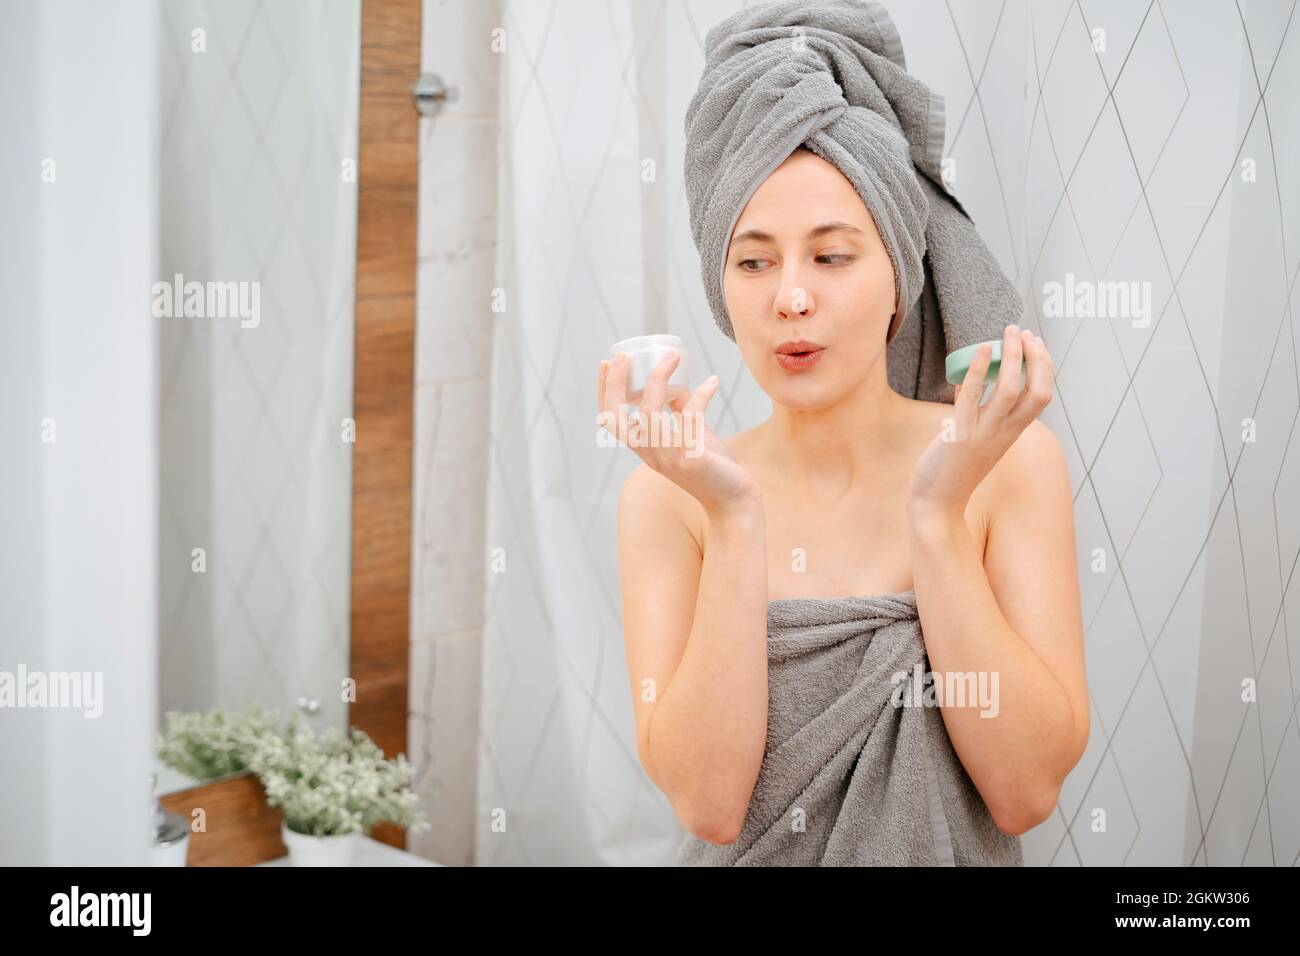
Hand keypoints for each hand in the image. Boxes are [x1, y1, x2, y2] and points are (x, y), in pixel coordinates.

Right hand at [598, 350, 760, 514]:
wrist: (733, 500)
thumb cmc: (712, 467)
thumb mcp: (690, 435)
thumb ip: (678, 412)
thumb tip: (677, 385)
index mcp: (644, 448)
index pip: (610, 419)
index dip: (604, 390)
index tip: (607, 363)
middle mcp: (650, 454)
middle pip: (617, 417)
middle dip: (614, 384)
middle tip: (623, 357)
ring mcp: (669, 458)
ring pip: (649, 413)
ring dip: (658, 379)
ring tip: (672, 357)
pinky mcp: (692, 459)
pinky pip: (690, 418)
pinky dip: (701, 395)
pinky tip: (713, 382)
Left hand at [908, 324, 1053, 519]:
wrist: (936, 504)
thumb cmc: (952, 470)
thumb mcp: (975, 437)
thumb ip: (977, 413)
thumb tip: (970, 382)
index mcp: (1011, 433)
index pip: (1042, 396)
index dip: (1043, 367)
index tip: (1034, 344)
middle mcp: (1004, 433)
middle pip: (1038, 391)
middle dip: (1038, 358)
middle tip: (1025, 332)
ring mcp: (984, 435)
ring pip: (1012, 390)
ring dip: (1014, 356)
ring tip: (1009, 332)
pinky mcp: (960, 437)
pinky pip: (974, 397)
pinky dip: (981, 370)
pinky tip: (981, 349)